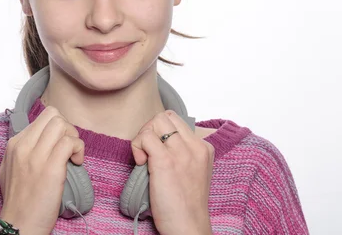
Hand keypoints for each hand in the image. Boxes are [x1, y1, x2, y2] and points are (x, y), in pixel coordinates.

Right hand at [0, 106, 84, 234]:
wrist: (19, 224)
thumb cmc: (19, 201)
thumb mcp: (10, 168)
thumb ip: (23, 150)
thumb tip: (41, 139)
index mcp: (14, 144)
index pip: (42, 117)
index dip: (57, 128)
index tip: (60, 143)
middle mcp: (23, 146)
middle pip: (53, 115)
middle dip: (67, 128)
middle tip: (68, 147)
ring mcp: (36, 156)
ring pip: (62, 124)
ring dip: (74, 137)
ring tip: (72, 155)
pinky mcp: (50, 168)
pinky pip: (70, 143)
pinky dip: (79, 149)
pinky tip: (76, 162)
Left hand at [131, 110, 213, 234]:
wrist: (189, 227)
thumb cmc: (186, 205)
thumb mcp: (193, 172)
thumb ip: (183, 154)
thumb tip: (158, 142)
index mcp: (204, 148)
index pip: (176, 120)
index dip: (160, 131)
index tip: (156, 150)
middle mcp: (195, 147)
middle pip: (165, 117)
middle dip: (150, 130)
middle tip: (147, 152)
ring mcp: (181, 153)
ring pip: (155, 122)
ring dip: (143, 137)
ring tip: (144, 158)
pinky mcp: (166, 161)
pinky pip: (145, 138)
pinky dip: (137, 147)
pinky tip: (141, 164)